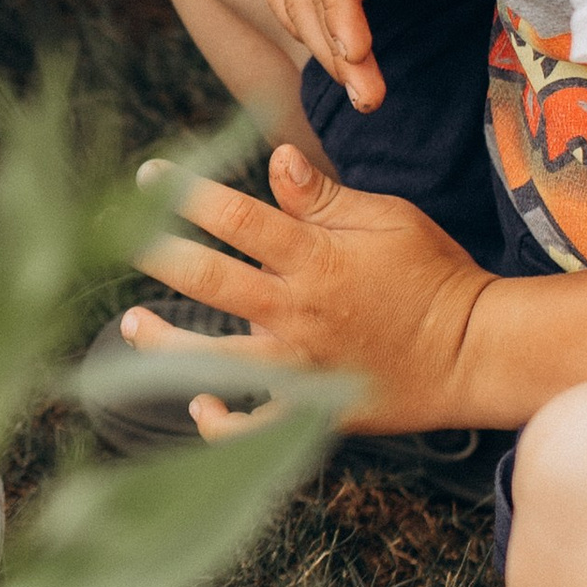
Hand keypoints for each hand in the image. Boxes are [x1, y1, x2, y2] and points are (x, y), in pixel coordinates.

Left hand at [123, 147, 495, 435]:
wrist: (476, 351)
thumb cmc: (434, 275)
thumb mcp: (387, 220)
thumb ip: (325, 198)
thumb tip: (276, 157)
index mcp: (315, 258)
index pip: (235, 216)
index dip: (185, 193)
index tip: (147, 176)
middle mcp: (298, 312)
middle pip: (208, 280)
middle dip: (153, 253)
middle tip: (111, 235)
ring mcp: (302, 367)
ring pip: (213, 359)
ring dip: (164, 344)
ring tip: (130, 326)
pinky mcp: (313, 411)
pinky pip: (254, 429)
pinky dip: (221, 423)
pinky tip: (196, 406)